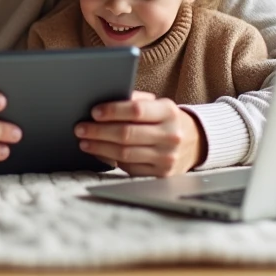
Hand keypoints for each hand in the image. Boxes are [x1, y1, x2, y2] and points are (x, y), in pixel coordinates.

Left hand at [74, 91, 205, 176]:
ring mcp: (167, 158)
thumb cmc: (166, 119)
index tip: (94, 112)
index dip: (113, 111)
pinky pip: (129, 168)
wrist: (194, 142)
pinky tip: (99, 153)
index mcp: (169, 112)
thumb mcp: (157, 105)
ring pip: (124, 154)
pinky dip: (111, 160)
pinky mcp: (161, 175)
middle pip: (126, 134)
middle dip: (99, 131)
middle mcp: (171, 135)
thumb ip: (134, 101)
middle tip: (80, 128)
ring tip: (84, 142)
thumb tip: (102, 104)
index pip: (136, 110)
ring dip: (100, 148)